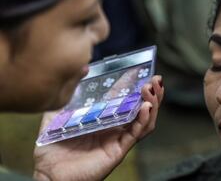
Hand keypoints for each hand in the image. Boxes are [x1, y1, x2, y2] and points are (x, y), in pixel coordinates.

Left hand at [33, 75, 163, 180]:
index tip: (142, 71)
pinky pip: (136, 135)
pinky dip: (143, 121)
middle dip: (152, 94)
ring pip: (144, 121)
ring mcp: (118, 138)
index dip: (136, 85)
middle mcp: (115, 127)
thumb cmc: (51, 148)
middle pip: (141, 109)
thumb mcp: (57, 115)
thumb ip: (68, 94)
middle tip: (155, 79)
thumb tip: (80, 68)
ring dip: (152, 104)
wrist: (47, 174)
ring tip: (152, 90)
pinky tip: (145, 108)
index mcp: (104, 118)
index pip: (125, 98)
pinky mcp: (118, 150)